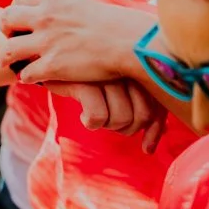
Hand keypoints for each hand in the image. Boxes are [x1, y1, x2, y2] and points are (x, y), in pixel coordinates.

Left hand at [0, 0, 152, 84]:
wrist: (135, 44)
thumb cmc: (119, 25)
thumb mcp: (86, 4)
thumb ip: (64, 8)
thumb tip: (52, 14)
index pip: (19, 0)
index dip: (16, 12)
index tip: (20, 22)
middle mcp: (45, 16)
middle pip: (5, 19)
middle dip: (5, 31)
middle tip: (11, 40)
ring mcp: (46, 41)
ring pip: (6, 50)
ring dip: (5, 57)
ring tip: (9, 63)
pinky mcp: (52, 65)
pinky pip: (24, 72)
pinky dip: (26, 76)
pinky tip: (32, 78)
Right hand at [45, 80, 168, 151]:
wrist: (50, 58)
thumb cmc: (87, 77)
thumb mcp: (118, 91)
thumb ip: (141, 114)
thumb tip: (148, 150)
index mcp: (141, 70)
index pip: (158, 109)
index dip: (154, 130)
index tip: (145, 144)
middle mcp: (128, 70)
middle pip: (141, 118)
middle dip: (125, 128)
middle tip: (108, 120)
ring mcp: (108, 76)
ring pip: (121, 119)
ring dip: (105, 126)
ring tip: (93, 114)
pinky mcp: (86, 82)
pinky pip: (97, 118)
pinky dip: (89, 123)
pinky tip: (81, 114)